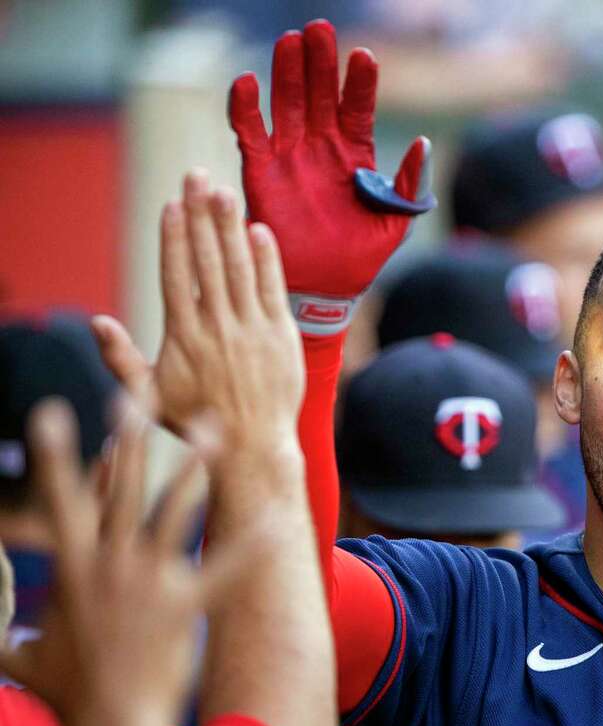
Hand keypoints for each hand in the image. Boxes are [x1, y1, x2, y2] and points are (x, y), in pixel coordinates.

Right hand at [0, 398, 244, 725]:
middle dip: (130, 435)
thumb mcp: (29, 657)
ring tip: (211, 427)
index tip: (56, 411)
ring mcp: (149, 579)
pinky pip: (224, 565)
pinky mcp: (186, 602)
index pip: (62, 498)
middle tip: (138, 391)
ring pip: (173, 507)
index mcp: (73, 566)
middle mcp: (109, 562)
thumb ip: (12, 639)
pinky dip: (249, 543)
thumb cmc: (68, 692)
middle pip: (120, 486)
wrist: (108, 721)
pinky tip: (273, 520)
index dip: (58, 453)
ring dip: (194, 465)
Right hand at [92, 171, 303, 451]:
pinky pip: (273, 288)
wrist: (254, 445)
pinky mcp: (280, 334)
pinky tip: (260, 230)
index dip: (174, 238)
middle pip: (207, 260)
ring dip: (231, 227)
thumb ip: (120, 357)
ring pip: (239, 267)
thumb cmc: (197, 421)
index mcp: (184, 336)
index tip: (171, 204)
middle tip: (196, 177)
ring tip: (225, 192)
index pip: (176, 275)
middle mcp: (217, 326)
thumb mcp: (148, 396)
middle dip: (201, 216)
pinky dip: (267, 258)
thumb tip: (96, 321)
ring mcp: (251, 328)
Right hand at [228, 19, 433, 335]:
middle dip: (320, 62)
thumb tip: (424, 143)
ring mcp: (290, 157)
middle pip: (320, 94)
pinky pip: (250, 133)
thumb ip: (410, 184)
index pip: (357, 107)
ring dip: (287, 73)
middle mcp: (321, 148)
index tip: (363, 57)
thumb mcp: (396, 221)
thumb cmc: (363, 257)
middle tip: (318, 30)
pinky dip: (245, 107)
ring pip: (286, 103)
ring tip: (290, 42)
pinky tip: (247, 81)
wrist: (326, 289)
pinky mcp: (261, 172)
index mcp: (355, 156)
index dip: (359, 82)